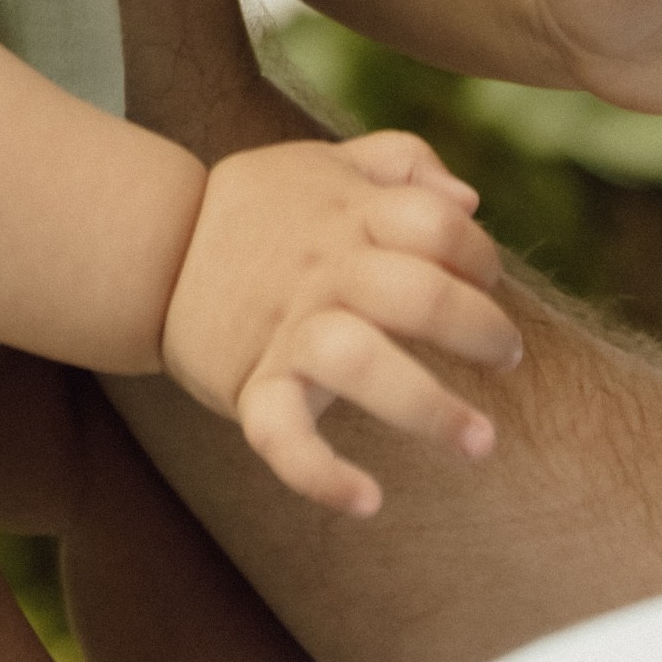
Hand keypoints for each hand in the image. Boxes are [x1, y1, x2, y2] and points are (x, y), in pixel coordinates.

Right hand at [158, 131, 520, 517]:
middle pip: (415, 292)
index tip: (486, 283)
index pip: (436, 225)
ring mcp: (287, 329)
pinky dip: (320, 473)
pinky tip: (367, 501)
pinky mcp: (251, 385)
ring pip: (359, 362)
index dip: (478, 254)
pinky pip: (281, 435)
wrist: (154, 248)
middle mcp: (324, 271)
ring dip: (427, 406)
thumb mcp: (326, 162)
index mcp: (349, 215)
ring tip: (478, 441)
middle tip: (507, 358)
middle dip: (478, 329)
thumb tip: (470, 200)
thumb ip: (402, 160)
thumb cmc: (260, 210)